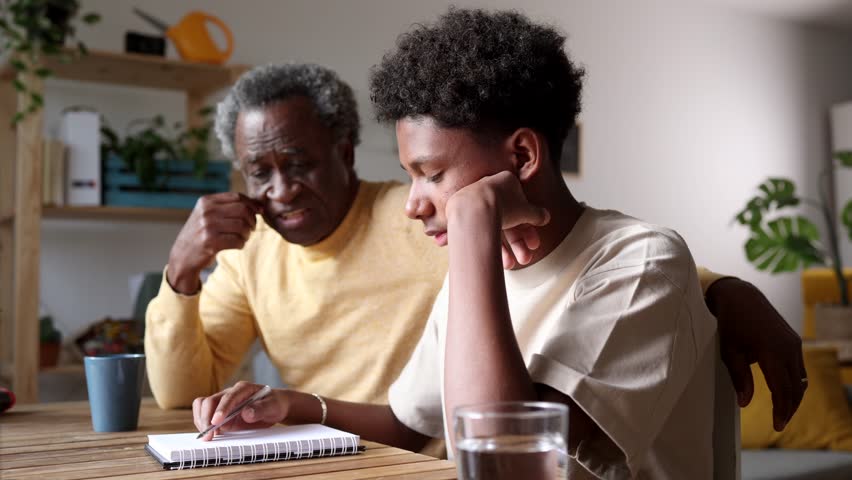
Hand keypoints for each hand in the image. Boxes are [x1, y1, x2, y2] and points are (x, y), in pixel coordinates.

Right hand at [167, 192, 261, 293]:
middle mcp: (206, 211)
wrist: (182, 256)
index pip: (237, 196)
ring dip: (247, 234)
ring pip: (242, 226)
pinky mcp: (210, 242)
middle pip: (242, 210)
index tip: (259, 212)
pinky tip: (237, 245)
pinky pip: (237, 241)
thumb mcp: (208, 215)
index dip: (252, 204)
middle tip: (251, 229)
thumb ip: (228, 207)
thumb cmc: (201, 235)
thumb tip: (259, 206)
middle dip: (252, 220)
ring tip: (243, 238)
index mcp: (206, 201)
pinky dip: (241, 244)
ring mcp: (207, 226)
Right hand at [192, 381, 287, 440]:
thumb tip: (246, 413)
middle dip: (206, 418)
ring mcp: (223, 402)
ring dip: (202, 421)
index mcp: (244, 388)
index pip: (229, 396)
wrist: (274, 406)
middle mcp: (230, 393)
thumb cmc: (274, 404)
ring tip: (208, 437)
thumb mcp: (273, 407)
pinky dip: (203, 424)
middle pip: (210, 401)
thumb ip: (261, 409)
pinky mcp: (220, 412)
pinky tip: (210, 434)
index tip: (216, 422)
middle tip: (209, 436)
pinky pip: (205, 415)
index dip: (221, 409)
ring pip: (203, 406)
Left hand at [447, 171, 549, 267]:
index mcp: (506, 181)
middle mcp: (489, 189)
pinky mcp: (463, 212)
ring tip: (510, 265)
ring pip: (494, 226)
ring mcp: (475, 201)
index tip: (534, 244)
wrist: (471, 209)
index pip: (521, 206)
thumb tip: (545, 217)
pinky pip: (479, 229)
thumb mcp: (527, 212)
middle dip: (518, 243)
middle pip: (508, 220)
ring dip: (504, 249)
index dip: (529, 227)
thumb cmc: (502, 205)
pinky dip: (488, 243)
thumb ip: (537, 214)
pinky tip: (493, 259)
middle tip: (526, 259)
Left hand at [708, 278, 806, 430]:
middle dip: (789, 408)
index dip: (781, 410)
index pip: (782, 390)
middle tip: (779, 423)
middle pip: (796, 388)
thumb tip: (744, 403)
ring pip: (801, 379)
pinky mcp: (793, 340)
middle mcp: (788, 348)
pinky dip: (795, 383)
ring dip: (793, 397)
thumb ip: (739, 378)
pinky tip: (785, 392)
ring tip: (782, 412)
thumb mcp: (729, 351)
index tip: (776, 426)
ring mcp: (794, 343)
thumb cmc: (730, 323)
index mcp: (772, 352)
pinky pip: (799, 368)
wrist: (740, 296)